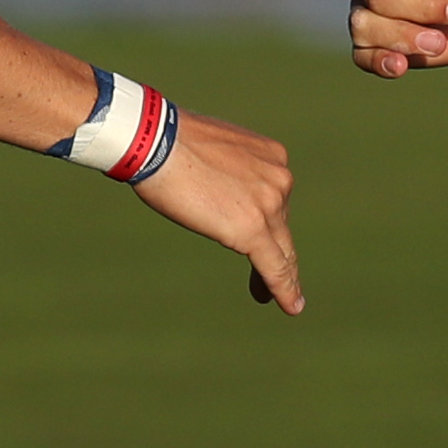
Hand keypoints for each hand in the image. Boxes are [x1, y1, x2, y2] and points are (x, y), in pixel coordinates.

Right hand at [130, 108, 305, 313]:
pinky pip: (275, 266)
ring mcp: (270, 203)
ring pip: (279, 248)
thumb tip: (222, 188)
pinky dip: (283, 288)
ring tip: (266, 296)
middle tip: (269, 276)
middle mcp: (279, 178)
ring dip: (276, 273)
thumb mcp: (211, 151)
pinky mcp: (254, 229)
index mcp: (271, 156)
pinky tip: (291, 306)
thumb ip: (228, 172)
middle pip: (279, 224)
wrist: (156, 142)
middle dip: (275, 250)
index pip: (275, 198)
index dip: (273, 223)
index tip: (271, 241)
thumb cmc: (169, 141)